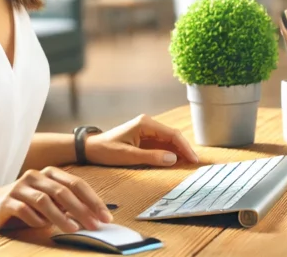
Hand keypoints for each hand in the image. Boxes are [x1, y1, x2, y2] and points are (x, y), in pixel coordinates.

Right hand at [0, 166, 112, 232]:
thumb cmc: (26, 205)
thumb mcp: (50, 204)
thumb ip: (68, 206)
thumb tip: (94, 217)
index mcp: (49, 173)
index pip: (76, 184)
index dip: (93, 200)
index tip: (105, 216)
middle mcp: (35, 176)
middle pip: (63, 191)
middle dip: (82, 209)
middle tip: (95, 225)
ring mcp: (20, 187)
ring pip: (44, 201)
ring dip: (61, 217)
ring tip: (74, 229)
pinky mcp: (7, 201)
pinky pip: (24, 210)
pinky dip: (36, 219)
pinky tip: (43, 227)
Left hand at [84, 114, 199, 167]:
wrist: (91, 148)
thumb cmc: (106, 151)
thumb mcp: (128, 156)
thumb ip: (151, 157)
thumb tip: (173, 159)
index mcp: (145, 124)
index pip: (172, 134)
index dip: (185, 147)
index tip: (193, 160)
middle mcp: (148, 124)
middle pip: (173, 136)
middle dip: (185, 149)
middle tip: (195, 164)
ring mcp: (147, 130)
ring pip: (169, 140)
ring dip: (179, 151)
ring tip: (190, 164)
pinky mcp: (145, 138)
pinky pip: (162, 144)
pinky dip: (171, 152)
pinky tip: (177, 161)